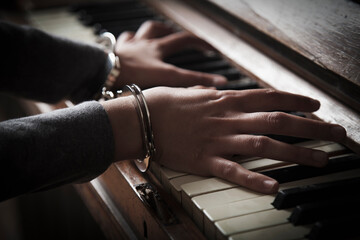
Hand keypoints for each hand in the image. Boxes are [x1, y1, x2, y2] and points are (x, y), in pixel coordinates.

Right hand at [103, 87, 345, 193]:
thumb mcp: (198, 92)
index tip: (315, 106)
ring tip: (319, 159)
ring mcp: (217, 140)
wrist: (141, 117)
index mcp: (225, 101)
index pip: (269, 97)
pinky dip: (254, 179)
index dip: (296, 100)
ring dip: (294, 153)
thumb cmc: (167, 103)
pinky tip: (274, 187)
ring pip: (263, 145)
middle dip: (309, 127)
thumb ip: (219, 94)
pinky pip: (233, 171)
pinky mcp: (204, 160)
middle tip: (334, 133)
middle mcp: (227, 119)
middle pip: (276, 121)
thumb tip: (233, 91)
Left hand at [114, 21, 226, 88]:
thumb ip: (188, 86)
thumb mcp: (161, 85)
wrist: (100, 73)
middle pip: (176, 38)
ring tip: (171, 33)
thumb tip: (213, 87)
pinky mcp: (119, 48)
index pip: (190, 61)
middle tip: (203, 46)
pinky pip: (128, 37)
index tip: (221, 78)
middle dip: (194, 41)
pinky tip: (137, 40)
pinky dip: (136, 37)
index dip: (207, 67)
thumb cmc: (126, 80)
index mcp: (159, 55)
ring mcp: (133, 45)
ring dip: (164, 30)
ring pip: (151, 29)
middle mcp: (148, 46)